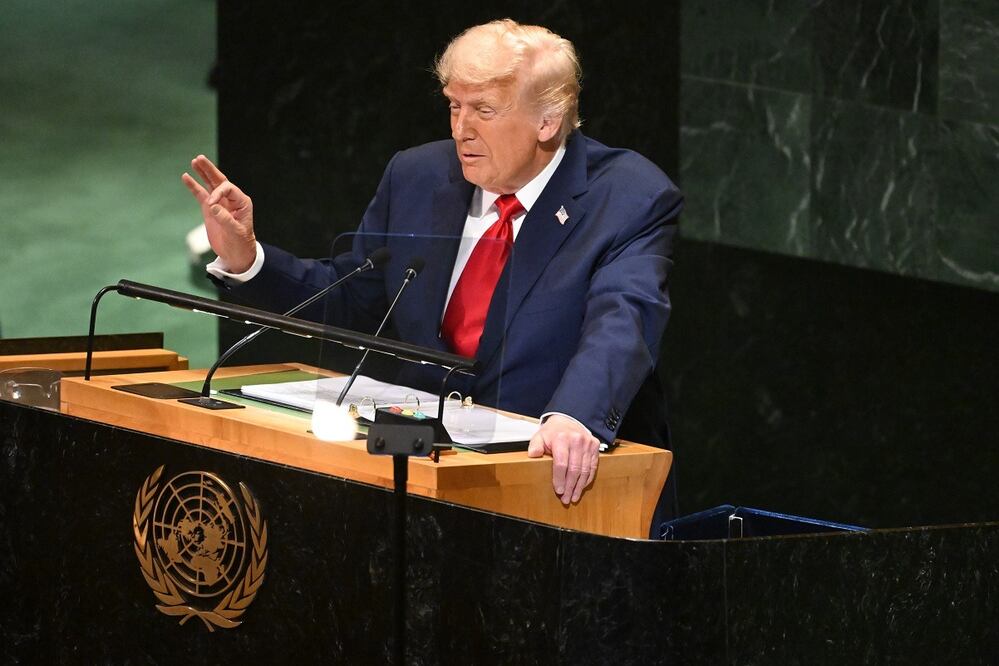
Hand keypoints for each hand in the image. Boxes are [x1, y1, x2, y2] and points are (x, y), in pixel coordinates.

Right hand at [181, 155, 256, 272]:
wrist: (237, 254)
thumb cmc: (241, 243)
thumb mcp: (236, 232)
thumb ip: (225, 219)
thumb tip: (212, 205)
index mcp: (242, 202)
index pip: (227, 188)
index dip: (218, 193)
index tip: (210, 205)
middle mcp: (231, 199)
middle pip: (219, 180)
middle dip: (210, 169)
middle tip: (199, 158)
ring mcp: (219, 203)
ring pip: (210, 184)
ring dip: (202, 173)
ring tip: (195, 161)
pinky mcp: (210, 209)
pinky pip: (201, 194)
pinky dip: (194, 186)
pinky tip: (186, 177)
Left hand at [527, 415, 600, 504]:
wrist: (567, 421)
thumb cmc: (552, 432)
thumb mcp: (540, 436)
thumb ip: (535, 446)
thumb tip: (533, 454)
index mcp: (562, 438)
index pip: (561, 463)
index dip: (560, 479)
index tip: (558, 490)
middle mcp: (577, 440)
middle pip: (575, 469)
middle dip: (570, 487)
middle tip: (566, 499)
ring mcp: (588, 443)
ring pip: (585, 470)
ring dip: (579, 486)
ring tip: (574, 497)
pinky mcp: (595, 446)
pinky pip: (593, 466)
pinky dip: (587, 479)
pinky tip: (581, 487)